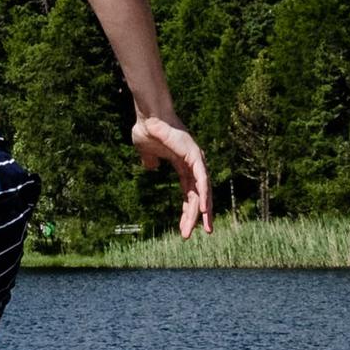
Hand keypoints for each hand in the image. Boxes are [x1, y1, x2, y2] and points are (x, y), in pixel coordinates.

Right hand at [132, 115, 213, 236]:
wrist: (147, 116)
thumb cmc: (147, 129)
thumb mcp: (146, 152)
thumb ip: (150, 161)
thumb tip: (150, 167)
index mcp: (183, 165)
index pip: (190, 193)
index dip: (188, 211)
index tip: (185, 229)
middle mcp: (194, 164)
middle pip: (199, 196)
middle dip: (198, 216)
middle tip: (198, 234)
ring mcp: (196, 159)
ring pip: (202, 191)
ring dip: (202, 211)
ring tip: (202, 229)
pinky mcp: (194, 155)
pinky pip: (201, 179)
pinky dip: (204, 194)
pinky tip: (204, 209)